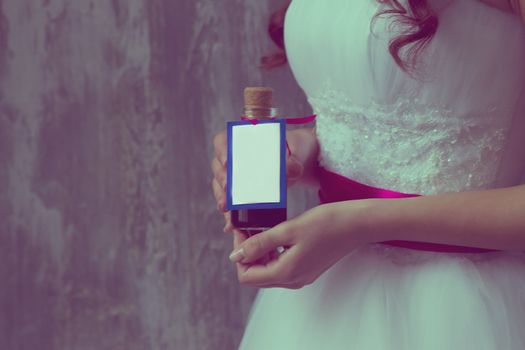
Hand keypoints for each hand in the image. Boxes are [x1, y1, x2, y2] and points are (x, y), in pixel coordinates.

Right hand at [211, 129, 308, 232]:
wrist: (299, 161)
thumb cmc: (295, 150)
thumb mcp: (297, 153)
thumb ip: (293, 161)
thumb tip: (289, 170)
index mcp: (243, 140)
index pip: (222, 141)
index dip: (221, 151)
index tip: (227, 162)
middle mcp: (234, 158)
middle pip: (219, 168)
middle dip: (222, 181)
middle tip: (228, 190)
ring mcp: (236, 177)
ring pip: (221, 188)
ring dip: (222, 199)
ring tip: (226, 210)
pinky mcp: (242, 193)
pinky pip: (232, 204)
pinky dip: (231, 214)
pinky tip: (231, 225)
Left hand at [228, 201, 367, 288]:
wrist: (357, 224)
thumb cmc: (327, 223)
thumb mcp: (288, 230)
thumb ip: (260, 243)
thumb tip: (236, 256)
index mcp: (286, 273)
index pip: (246, 275)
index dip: (239, 254)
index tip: (241, 231)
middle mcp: (292, 280)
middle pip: (256, 274)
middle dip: (247, 253)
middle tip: (248, 227)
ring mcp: (301, 275)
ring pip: (268, 270)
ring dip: (260, 251)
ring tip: (261, 227)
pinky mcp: (307, 268)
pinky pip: (281, 265)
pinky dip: (273, 251)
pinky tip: (276, 233)